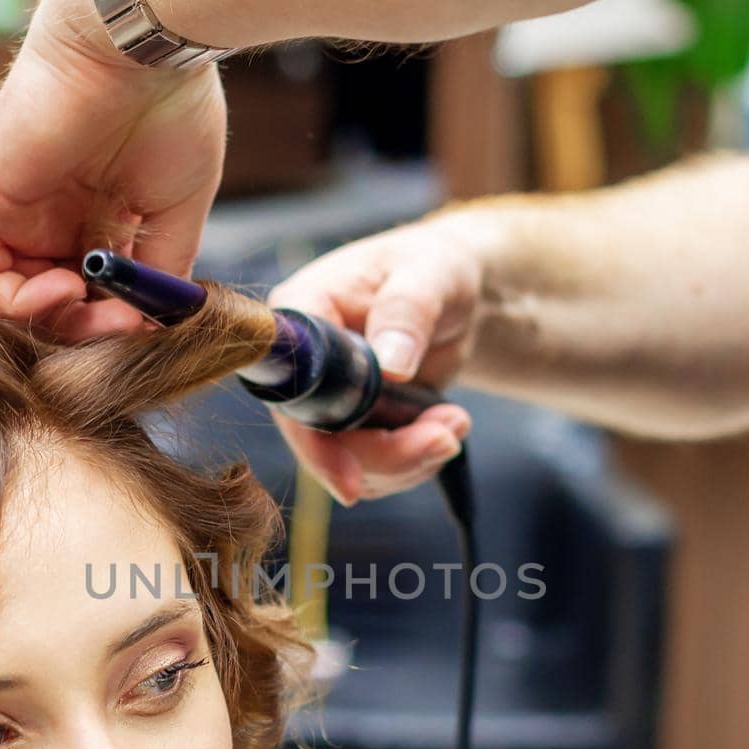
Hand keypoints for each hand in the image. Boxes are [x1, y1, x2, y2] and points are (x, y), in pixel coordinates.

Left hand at [0, 0, 226, 344]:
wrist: (142, 44)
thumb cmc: (171, 107)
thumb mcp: (178, 210)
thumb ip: (161, 270)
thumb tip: (153, 327)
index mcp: (97, 215)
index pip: (90, 295)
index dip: (115, 322)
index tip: (148, 323)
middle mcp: (52, 217)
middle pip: (50, 305)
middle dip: (87, 330)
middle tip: (124, 325)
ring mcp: (16, 210)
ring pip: (10, 302)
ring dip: (53, 323)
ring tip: (92, 304)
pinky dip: (15, 306)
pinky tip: (65, 289)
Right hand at [266, 218, 481, 503]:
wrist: (453, 289)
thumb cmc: (433, 267)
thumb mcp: (429, 274)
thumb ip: (407, 312)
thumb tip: (389, 365)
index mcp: (303, 314)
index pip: (291, 391)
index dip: (315, 443)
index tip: (351, 482)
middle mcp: (305, 364)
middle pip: (322, 442)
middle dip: (388, 455)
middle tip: (449, 436)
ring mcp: (328, 399)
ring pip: (352, 464)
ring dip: (411, 460)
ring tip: (457, 420)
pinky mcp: (354, 423)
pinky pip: (375, 467)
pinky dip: (416, 461)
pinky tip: (447, 425)